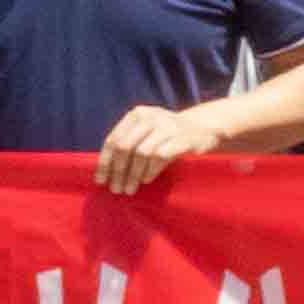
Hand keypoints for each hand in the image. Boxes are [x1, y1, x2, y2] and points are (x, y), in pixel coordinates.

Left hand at [96, 100, 224, 194]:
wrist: (203, 129)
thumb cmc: (168, 136)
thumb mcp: (146, 132)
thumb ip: (128, 143)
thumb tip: (105, 171)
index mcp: (137, 115)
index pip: (114, 139)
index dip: (105, 161)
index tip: (100, 180)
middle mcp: (150, 117)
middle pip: (125, 146)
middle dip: (118, 171)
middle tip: (116, 189)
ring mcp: (167, 126)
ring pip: (141, 153)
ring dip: (133, 174)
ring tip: (129, 189)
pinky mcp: (182, 138)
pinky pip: (159, 156)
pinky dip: (150, 170)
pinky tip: (146, 180)